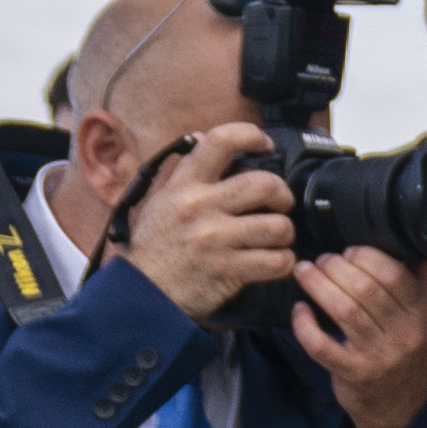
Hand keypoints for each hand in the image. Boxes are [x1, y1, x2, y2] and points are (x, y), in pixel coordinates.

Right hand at [118, 124, 298, 321]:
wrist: (142, 292)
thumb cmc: (155, 246)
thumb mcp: (159, 200)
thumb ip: (184, 171)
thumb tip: (203, 137)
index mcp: (184, 185)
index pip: (219, 141)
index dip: (250, 135)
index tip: (264, 143)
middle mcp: (200, 206)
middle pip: (265, 184)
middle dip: (283, 195)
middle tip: (279, 205)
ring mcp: (215, 239)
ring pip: (278, 226)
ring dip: (285, 234)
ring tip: (275, 238)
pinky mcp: (228, 270)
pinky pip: (277, 261)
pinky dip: (283, 262)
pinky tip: (273, 261)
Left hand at [293, 249, 426, 427]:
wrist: (399, 406)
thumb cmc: (404, 358)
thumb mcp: (421, 322)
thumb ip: (419, 288)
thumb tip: (418, 254)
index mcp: (423, 315)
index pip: (395, 274)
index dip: (365, 256)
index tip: (348, 252)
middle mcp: (405, 335)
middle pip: (366, 288)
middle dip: (335, 267)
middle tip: (321, 261)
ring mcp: (379, 356)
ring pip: (344, 311)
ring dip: (318, 286)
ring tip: (305, 273)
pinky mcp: (353, 372)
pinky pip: (322, 344)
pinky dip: (305, 324)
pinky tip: (300, 309)